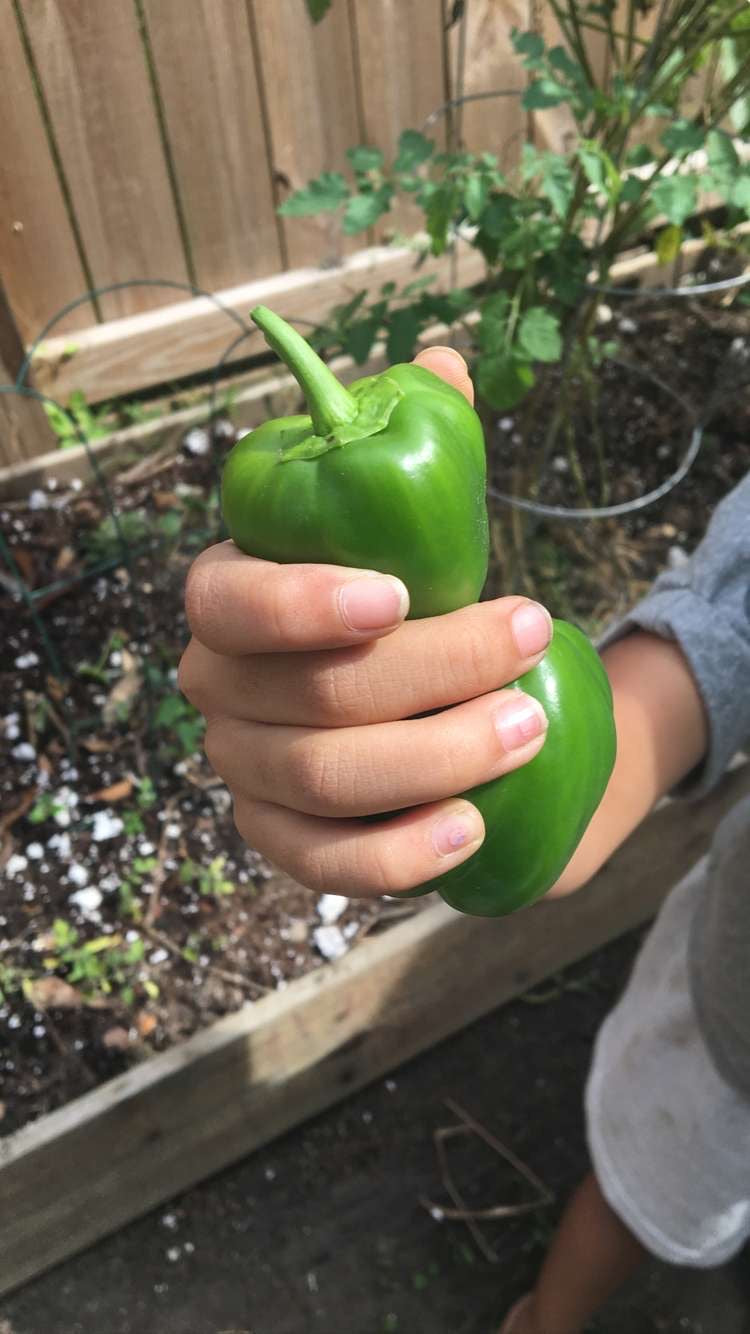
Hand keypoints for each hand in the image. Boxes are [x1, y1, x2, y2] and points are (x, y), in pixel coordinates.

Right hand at [179, 347, 552, 896]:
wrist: (419, 701)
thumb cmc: (411, 598)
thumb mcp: (418, 524)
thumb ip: (423, 447)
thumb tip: (438, 360)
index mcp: (229, 599)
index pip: (228, 600)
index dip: (300, 600)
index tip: (399, 591)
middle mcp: (219, 688)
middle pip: (304, 696)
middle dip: (429, 672)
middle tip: (530, 640)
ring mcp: (244, 771)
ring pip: (321, 778)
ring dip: (434, 757)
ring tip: (527, 727)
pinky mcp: (282, 839)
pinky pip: (324, 864)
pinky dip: (397, 856)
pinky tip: (470, 830)